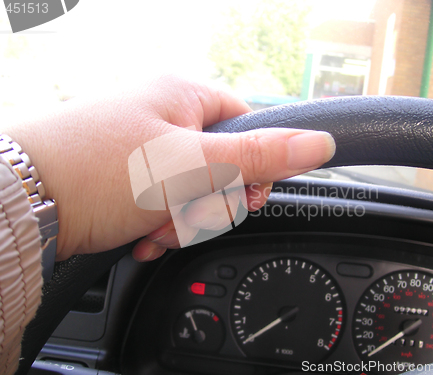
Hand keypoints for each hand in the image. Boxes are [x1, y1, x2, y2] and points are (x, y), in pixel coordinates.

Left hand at [3, 75, 334, 260]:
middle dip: (208, 203)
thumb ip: (261, 155)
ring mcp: (144, 149)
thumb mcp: (194, 164)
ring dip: (181, 221)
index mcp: (183, 96)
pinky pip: (165, 204)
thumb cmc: (102, 171)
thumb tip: (320, 142)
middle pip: (222, 166)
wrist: (24, 206)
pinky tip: (141, 235)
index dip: (254, 166)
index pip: (247, 126)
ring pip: (193, 192)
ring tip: (153, 227)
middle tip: (185, 212)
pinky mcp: (127, 179)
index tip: (245, 193)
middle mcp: (164, 117)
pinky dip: (159, 226)